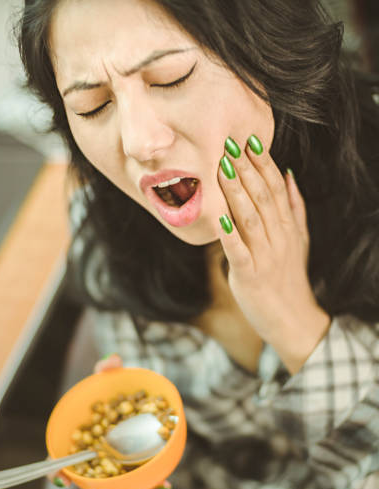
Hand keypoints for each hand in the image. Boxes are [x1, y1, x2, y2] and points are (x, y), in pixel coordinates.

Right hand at [49, 353, 171, 488]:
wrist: (129, 407)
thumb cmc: (109, 397)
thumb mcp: (107, 381)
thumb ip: (106, 370)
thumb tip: (112, 360)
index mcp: (75, 446)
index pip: (58, 464)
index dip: (56, 474)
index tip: (64, 479)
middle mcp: (89, 468)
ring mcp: (108, 478)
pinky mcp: (127, 479)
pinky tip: (165, 484)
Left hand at [217, 135, 330, 373]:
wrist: (293, 319)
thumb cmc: (289, 277)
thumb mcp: (299, 240)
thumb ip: (294, 208)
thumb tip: (288, 174)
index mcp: (287, 226)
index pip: (275, 188)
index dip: (262, 163)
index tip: (249, 139)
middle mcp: (279, 237)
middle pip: (263, 197)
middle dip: (246, 169)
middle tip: (229, 142)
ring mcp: (265, 256)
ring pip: (251, 218)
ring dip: (237, 192)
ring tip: (223, 168)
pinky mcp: (250, 276)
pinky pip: (239, 252)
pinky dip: (229, 234)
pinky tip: (219, 217)